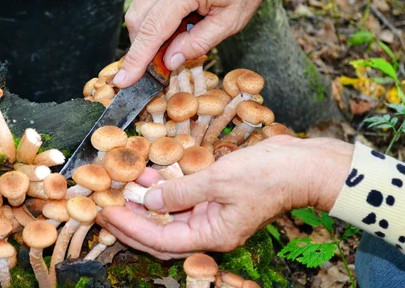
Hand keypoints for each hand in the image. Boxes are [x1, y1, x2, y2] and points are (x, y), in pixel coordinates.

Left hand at [96, 136, 353, 259]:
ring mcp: (212, 213)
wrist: (301, 164)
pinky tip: (147, 172)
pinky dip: (164, 185)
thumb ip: (181, 191)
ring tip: (118, 186)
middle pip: (160, 231)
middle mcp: (209, 229)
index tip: (106, 213)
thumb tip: (150, 198)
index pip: (160, 239)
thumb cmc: (268, 174)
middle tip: (103, 206)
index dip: (130, 227)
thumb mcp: (219, 180)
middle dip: (131, 220)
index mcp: (212, 235)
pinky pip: (182, 195)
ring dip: (145, 200)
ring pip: (168, 213)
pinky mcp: (214, 195)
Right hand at [112, 0, 299, 87]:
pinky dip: (156, 18)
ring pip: (139, 9)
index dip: (136, 59)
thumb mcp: (230, 23)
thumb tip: (169, 61)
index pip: (151, 30)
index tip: (123, 80)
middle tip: (160, 64)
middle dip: (142, 46)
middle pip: (136, 19)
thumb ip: (198, 44)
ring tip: (177, 40)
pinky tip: (178, 24)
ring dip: (149, 32)